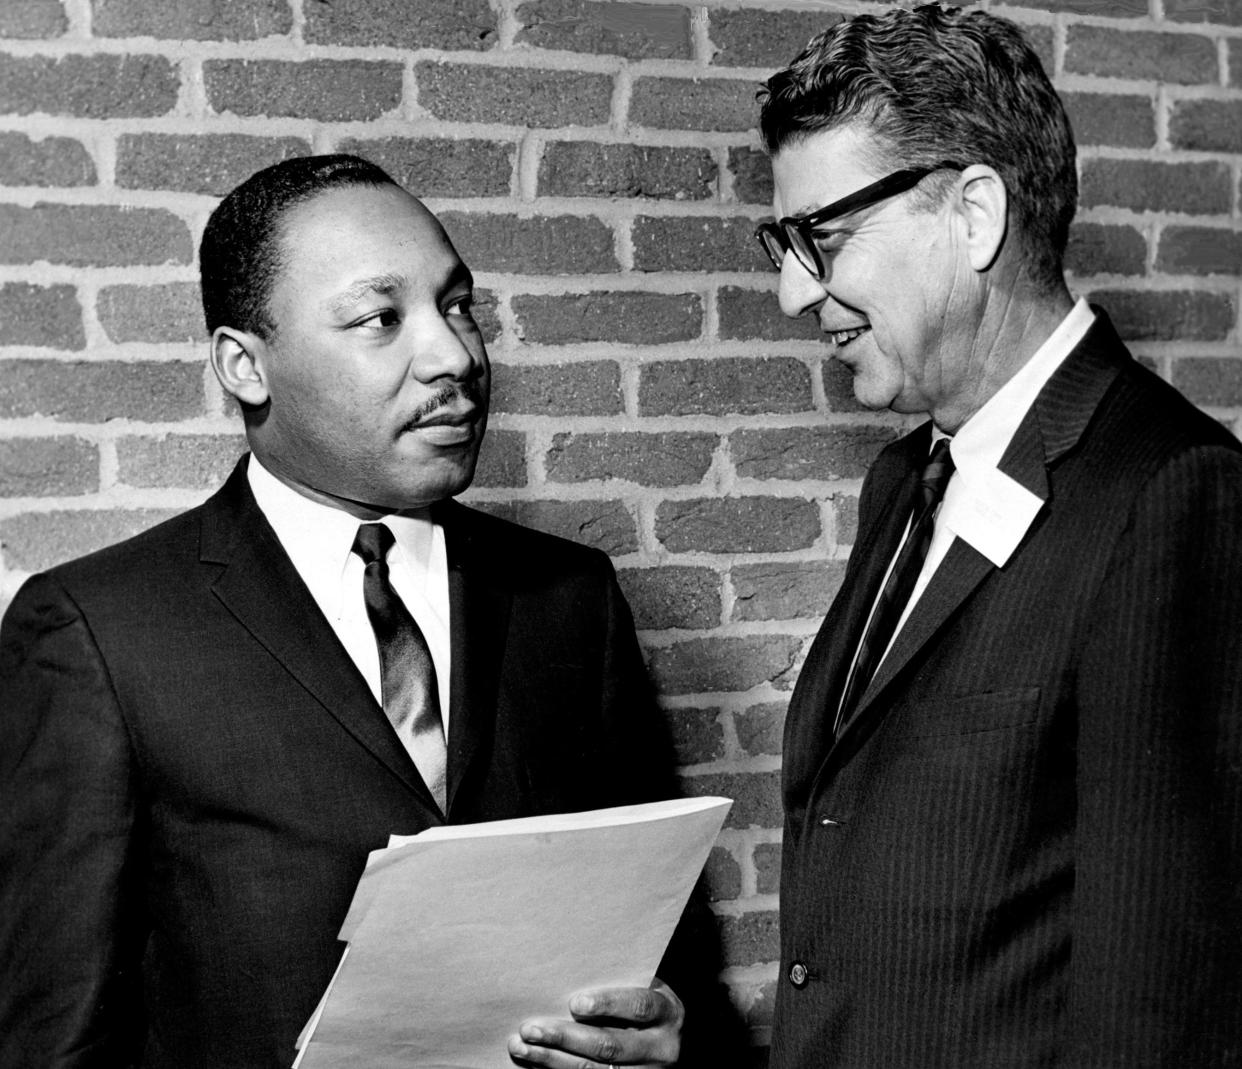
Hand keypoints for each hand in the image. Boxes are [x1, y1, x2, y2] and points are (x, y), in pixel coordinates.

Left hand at [508, 978, 683, 1067]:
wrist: (669, 1040)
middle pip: (610, 1046)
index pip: (639, 1007)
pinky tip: (534, 1062)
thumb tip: (567, 967)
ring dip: (552, 1060)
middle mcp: (661, 1050)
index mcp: (668, 1014)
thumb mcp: (646, 987)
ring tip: (521, 1046)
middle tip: (530, 1028)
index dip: (607, 1004)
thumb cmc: (647, 1002)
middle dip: (565, 1037)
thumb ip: (619, 981)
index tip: (574, 1002)